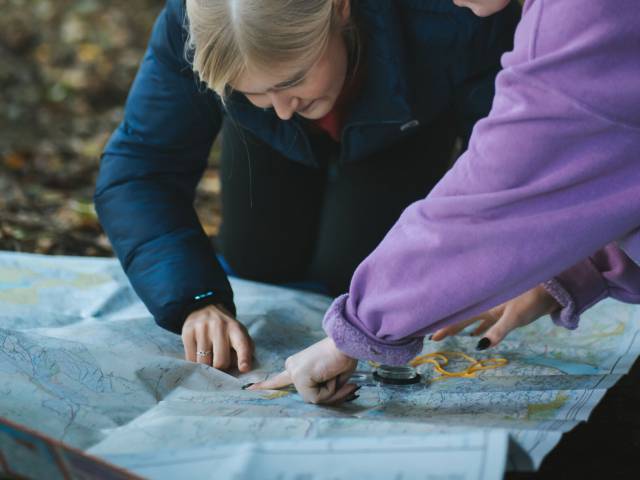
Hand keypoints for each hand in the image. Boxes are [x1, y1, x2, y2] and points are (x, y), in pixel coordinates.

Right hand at [181, 304, 253, 371]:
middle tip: (221, 361)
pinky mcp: (187, 332)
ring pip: (204, 363)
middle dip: (221, 367)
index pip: (242, 344)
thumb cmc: (226, 329)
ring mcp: (202, 328)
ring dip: (207, 365)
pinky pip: (190, 359)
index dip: (244, 358)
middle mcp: (219, 325)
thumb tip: (242, 369)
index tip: (244, 368)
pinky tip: (198, 352)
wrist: (204, 308)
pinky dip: (195, 361)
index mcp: (236, 328)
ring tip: (209, 355)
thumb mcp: (240, 334)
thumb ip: (245, 351)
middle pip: (220, 362)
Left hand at [248, 337, 357, 404]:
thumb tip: (322, 399)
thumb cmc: (343, 356)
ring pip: (315, 398)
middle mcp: (292, 367)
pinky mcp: (299, 376)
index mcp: (297, 365)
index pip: (278, 379)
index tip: (250, 388)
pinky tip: (331, 374)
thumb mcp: (332, 377)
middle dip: (329, 393)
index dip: (266, 385)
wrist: (346, 342)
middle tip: (341, 379)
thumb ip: (324, 390)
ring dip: (331, 391)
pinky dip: (330, 390)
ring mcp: (294, 371)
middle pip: (310, 396)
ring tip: (335, 372)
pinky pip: (317, 397)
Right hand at [431, 284, 560, 348]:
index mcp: (484, 305)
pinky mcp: (502, 311)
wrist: (550, 291)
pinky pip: (484, 321)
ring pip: (471, 319)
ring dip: (460, 326)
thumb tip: (481, 346)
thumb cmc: (531, 302)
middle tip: (433, 337)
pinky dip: (477, 327)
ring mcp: (493, 308)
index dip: (445, 326)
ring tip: (448, 334)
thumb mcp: (514, 318)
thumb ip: (498, 332)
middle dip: (448, 326)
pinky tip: (474, 335)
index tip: (430, 334)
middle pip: (462, 317)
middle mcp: (485, 305)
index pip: (459, 318)